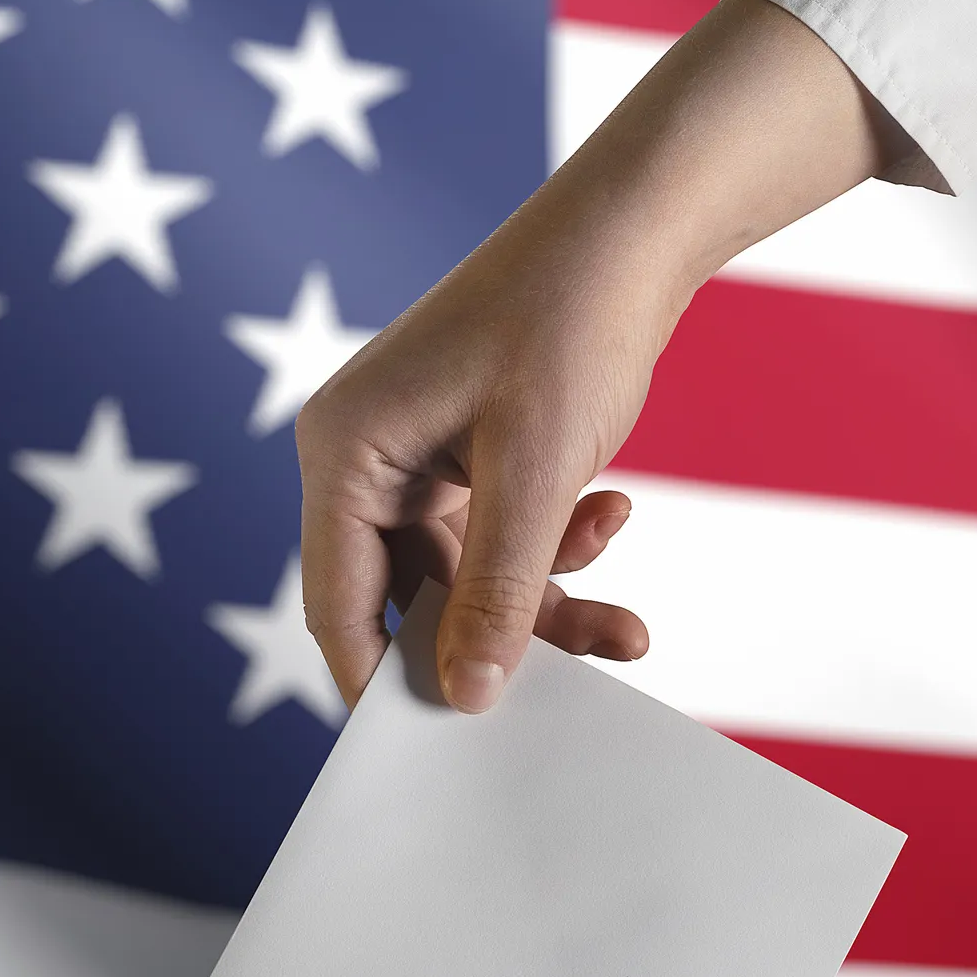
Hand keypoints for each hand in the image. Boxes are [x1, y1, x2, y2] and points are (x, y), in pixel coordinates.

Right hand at [297, 0, 891, 711]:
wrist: (635, 226)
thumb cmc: (570, 320)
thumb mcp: (537, 472)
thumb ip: (499, 592)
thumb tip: (467, 697)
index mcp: (345, 450)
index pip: (341, 603)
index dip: (386, 682)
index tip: (443, 750)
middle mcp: (365, 457)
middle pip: (409, 601)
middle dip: (497, 641)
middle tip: (572, 687)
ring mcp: (416, 457)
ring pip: (467, 580)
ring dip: (546, 602)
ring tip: (629, 625)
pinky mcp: (469, 455)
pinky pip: (499, 540)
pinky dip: (556, 550)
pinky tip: (613, 513)